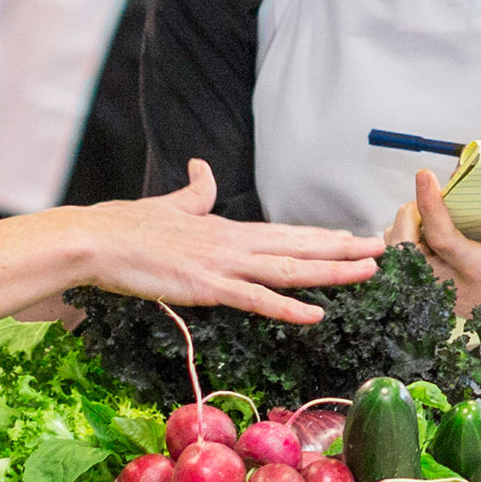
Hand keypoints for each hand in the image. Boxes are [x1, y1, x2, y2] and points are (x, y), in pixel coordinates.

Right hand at [63, 160, 383, 322]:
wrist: (98, 238)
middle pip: (299, 247)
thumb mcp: (170, 203)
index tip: (353, 236)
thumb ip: (193, 191)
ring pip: (289, 269)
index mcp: (226, 229)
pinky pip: (255, 300)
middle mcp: (234, 243)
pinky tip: (315, 314)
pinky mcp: (207, 286)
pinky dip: (287, 308)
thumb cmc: (128, 226)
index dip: (321, 236)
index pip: (285, 232)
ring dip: (331, 271)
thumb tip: (203, 167)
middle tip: (383, 247)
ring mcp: (223, 264)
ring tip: (367, 270)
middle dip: (343, 249)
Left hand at [409, 168, 480, 318]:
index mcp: (477, 269)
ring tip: (424, 215)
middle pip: (406, 248)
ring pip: (396, 255)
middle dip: (409, 214)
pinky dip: (401, 243)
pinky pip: (396, 266)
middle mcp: (449, 284)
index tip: (425, 174)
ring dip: (403, 229)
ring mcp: (432, 292)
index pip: (443, 238)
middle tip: (425, 197)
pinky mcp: (422, 293)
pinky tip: (421, 233)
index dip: (430, 204)